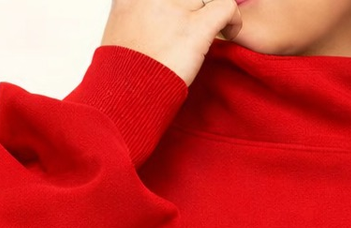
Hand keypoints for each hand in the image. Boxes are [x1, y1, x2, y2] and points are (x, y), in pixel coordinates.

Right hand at [100, 0, 243, 87]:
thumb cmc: (121, 76)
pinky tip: (230, 31)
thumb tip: (145, 23)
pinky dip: (233, 18)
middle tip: (198, 24)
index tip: (184, 16)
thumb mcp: (117, 33)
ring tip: (215, 30)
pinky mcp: (195, 29)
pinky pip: (225, 6)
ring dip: (212, 12)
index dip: (179, 5)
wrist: (124, 95)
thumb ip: (134, 17)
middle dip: (193, 9)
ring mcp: (175, 9)